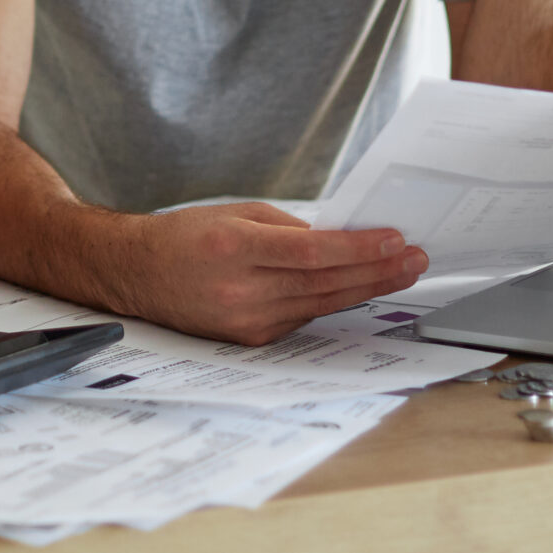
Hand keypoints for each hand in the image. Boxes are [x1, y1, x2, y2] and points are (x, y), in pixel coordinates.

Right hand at [122, 204, 425, 346]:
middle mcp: (240, 289)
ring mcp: (245, 320)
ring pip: (320, 305)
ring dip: (365, 288)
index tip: (394, 238)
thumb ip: (288, 228)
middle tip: (414, 260)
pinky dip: (330, 301)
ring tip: (399, 272)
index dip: (359, 248)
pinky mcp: (249, 339)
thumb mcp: (236, 213)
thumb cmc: (186, 236)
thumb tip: (340, 239)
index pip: (313, 252)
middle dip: (377, 271)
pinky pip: (302, 318)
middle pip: (325, 283)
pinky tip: (357, 287)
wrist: (138, 273)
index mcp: (235, 246)